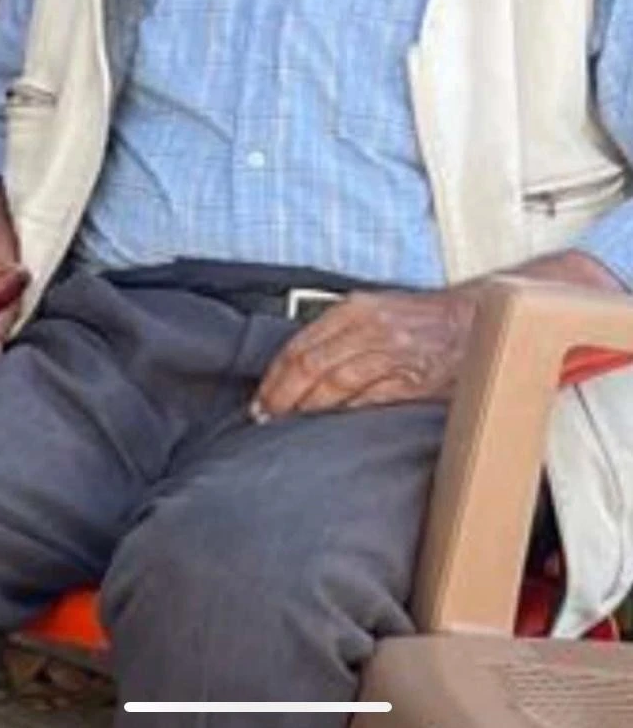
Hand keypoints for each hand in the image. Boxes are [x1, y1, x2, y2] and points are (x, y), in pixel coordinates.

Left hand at [252, 288, 476, 419]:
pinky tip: (332, 427)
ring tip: (291, 426)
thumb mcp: (375, 310)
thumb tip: (298, 365)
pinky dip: (346, 414)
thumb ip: (340, 332)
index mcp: (355, 309)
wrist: (475, 320)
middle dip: (283, 396)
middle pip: (310, 365)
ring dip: (308, 409)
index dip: (275, 376)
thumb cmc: (422, 319)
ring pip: (334, 384)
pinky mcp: (413, 380)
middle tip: (267, 418)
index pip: (300, 344)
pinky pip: (370, 400)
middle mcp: (370, 328)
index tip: (261, 399)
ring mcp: (392, 354)